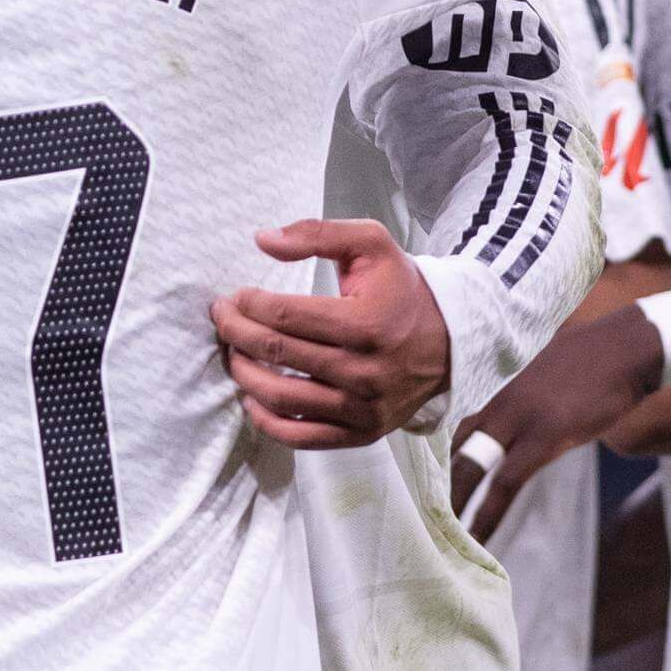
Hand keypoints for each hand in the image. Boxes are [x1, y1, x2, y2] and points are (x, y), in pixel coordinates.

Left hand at [211, 219, 452, 446]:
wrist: (448, 341)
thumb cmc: (401, 290)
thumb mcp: (371, 244)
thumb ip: (317, 234)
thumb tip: (262, 240)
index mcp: (366, 324)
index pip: (285, 316)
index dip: (249, 305)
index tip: (235, 297)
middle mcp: (364, 372)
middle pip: (277, 353)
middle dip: (236, 332)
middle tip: (222, 318)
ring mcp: (362, 409)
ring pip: (281, 398)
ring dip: (244, 374)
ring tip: (233, 353)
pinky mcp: (361, 434)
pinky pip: (301, 437)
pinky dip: (267, 421)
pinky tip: (251, 398)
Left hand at [452, 308, 661, 538]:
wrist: (626, 347)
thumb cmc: (594, 361)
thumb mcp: (548, 374)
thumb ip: (527, 394)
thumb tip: (526, 412)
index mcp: (499, 389)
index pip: (457, 428)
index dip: (444, 461)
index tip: (435, 488)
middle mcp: (499, 403)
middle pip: (454, 448)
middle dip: (440, 485)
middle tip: (428, 519)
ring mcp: (518, 419)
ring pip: (469, 466)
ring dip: (455, 504)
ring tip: (442, 537)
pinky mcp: (543, 437)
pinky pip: (505, 482)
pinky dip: (486, 513)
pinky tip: (478, 537)